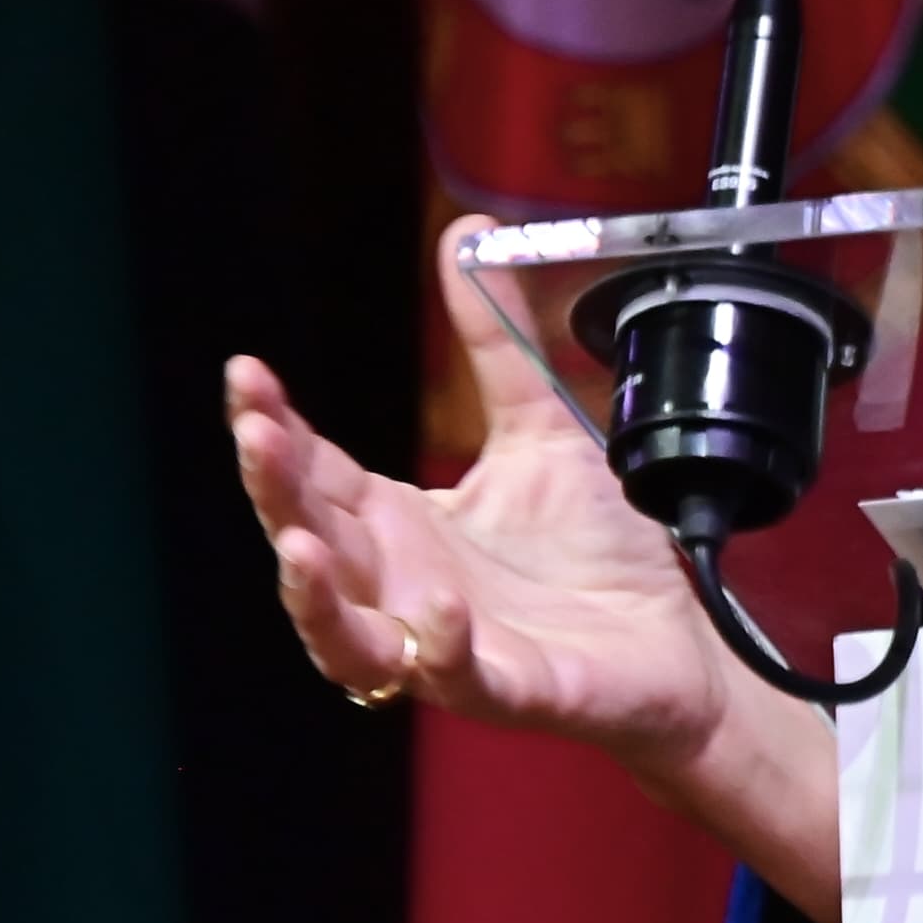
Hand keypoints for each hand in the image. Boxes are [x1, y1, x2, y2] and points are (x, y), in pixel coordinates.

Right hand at [225, 215, 735, 773]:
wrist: (675, 642)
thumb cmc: (596, 552)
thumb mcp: (540, 426)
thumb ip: (495, 338)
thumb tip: (461, 234)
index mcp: (400, 525)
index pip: (315, 471)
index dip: (274, 427)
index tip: (247, 374)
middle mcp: (402, 586)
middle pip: (310, 543)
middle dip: (274, 492)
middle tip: (257, 434)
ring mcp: (444, 647)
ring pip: (346, 637)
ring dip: (314, 595)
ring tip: (300, 543)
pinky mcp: (506, 688)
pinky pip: (454, 676)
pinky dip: (438, 649)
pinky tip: (438, 610)